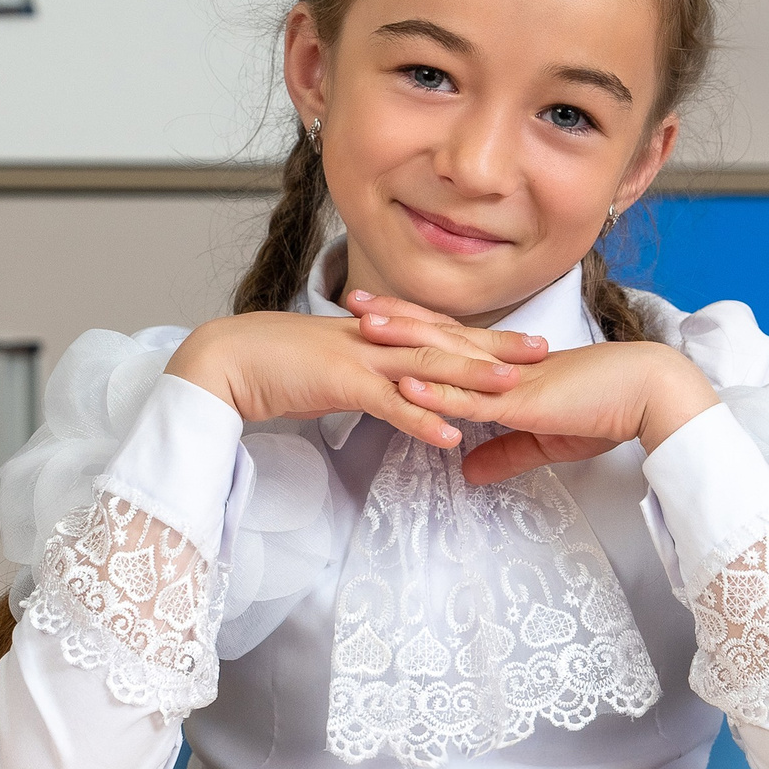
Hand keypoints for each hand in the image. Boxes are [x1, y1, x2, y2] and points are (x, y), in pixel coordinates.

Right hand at [167, 302, 549, 450]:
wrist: (226, 360)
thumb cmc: (271, 365)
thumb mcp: (329, 368)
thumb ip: (362, 376)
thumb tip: (385, 391)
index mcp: (374, 335)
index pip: (437, 333)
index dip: (480, 338)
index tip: (519, 342)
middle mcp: (374, 340)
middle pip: (445, 342)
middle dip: (495, 348)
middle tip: (542, 352)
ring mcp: (358, 358)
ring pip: (426, 368)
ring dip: (471, 378)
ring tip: (513, 388)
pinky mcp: (339, 383)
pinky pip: (388, 403)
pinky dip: (421, 419)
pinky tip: (451, 434)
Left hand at [393, 340, 718, 484]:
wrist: (650, 395)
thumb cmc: (609, 409)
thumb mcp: (548, 439)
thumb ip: (506, 453)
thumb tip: (469, 471)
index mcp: (508, 365)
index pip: (452, 337)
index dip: (415, 321)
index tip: (380, 310)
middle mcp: (503, 363)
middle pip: (439, 333)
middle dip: (394, 316)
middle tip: (351, 299)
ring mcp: (510, 380)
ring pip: (447, 357)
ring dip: (403, 342)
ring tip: (363, 328)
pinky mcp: (523, 403)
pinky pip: (471, 399)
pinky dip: (437, 393)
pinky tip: (406, 388)